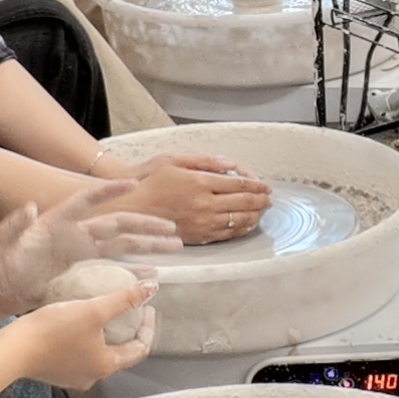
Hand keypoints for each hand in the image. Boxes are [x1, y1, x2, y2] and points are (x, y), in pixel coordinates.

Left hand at [0, 182, 179, 316]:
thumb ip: (13, 226)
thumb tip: (31, 206)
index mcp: (57, 223)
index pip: (87, 201)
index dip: (109, 191)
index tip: (133, 183)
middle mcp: (74, 234)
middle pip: (116, 224)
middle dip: (145, 225)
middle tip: (172, 228)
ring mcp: (80, 253)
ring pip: (122, 245)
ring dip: (148, 244)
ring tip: (175, 244)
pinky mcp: (81, 272)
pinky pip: (113, 268)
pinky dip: (134, 269)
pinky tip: (153, 272)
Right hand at [2, 272, 158, 388]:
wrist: (12, 350)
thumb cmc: (53, 331)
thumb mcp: (93, 309)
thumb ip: (124, 300)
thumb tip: (151, 289)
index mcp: (106, 366)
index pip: (140, 349)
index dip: (147, 327)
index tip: (146, 307)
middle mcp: (92, 377)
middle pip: (120, 353)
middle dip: (127, 331)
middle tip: (127, 309)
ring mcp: (72, 377)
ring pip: (99, 354)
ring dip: (105, 335)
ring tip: (103, 313)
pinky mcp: (55, 372)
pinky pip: (79, 355)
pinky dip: (86, 340)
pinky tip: (77, 323)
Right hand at [123, 154, 271, 243]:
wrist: (129, 208)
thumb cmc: (149, 180)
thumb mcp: (174, 160)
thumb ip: (204, 161)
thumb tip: (230, 164)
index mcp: (200, 182)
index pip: (239, 185)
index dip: (257, 185)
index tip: (266, 185)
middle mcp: (204, 204)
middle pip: (244, 203)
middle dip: (261, 200)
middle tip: (269, 197)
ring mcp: (202, 222)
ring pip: (238, 220)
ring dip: (255, 215)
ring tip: (263, 210)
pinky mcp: (197, 236)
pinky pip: (227, 234)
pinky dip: (241, 228)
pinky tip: (247, 224)